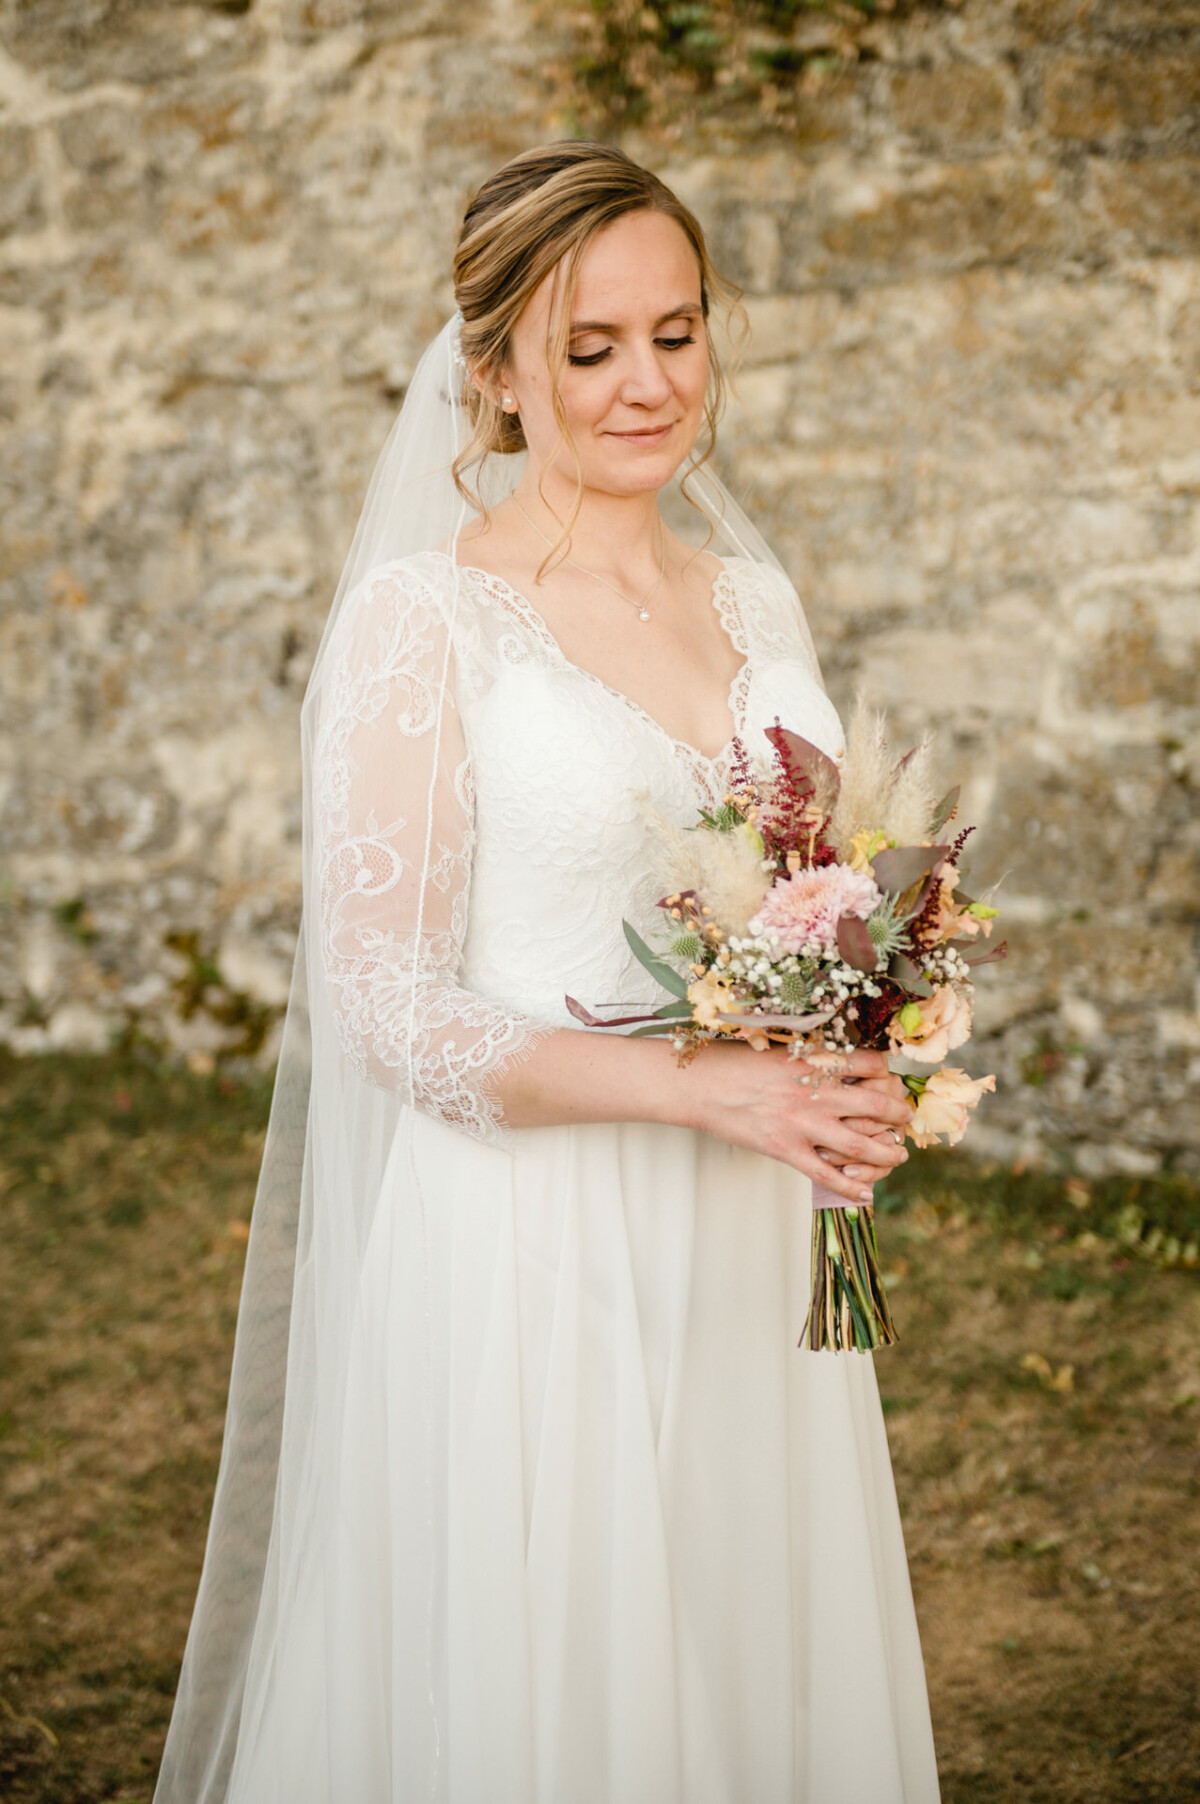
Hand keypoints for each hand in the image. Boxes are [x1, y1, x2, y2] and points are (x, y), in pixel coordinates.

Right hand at [681, 1044, 911, 1205]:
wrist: (701, 1085)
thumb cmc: (735, 1063)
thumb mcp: (781, 1047)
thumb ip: (812, 1057)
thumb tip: (839, 1063)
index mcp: (816, 1061)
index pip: (871, 1063)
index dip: (888, 1072)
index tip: (891, 1078)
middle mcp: (816, 1092)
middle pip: (877, 1104)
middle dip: (898, 1113)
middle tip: (905, 1119)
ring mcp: (803, 1124)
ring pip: (861, 1143)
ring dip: (887, 1151)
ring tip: (898, 1155)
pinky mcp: (786, 1150)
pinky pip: (827, 1175)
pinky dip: (851, 1186)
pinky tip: (867, 1192)